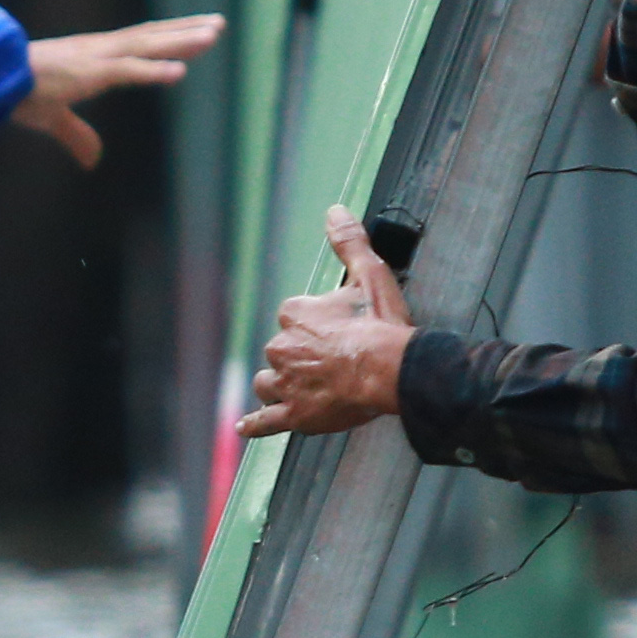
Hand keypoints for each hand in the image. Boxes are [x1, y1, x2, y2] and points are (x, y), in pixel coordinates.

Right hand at [9, 13, 218, 166]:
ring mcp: (94, 58)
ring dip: (182, 41)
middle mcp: (98, 49)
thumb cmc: (15, 92)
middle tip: (219, 23)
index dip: (168, 36)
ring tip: (214, 35)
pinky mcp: (87, 72)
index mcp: (92, 56)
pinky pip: (127, 71)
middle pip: (151, 35)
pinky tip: (179, 71)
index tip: (196, 30)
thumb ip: (76, 136)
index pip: (139, 41)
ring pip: (147, 45)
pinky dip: (154, 70)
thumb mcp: (53, 117)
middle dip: (186, 29)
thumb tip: (93, 161)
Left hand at [241, 208, 412, 440]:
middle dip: (300, 354)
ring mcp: (286, 383)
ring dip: (278, 383)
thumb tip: (334, 211)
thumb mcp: (368, 274)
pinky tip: (245, 426)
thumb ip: (349, 243)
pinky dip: (255, 423)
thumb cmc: (381, 325)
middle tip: (332, 361)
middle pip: (281, 349)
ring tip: (297, 387)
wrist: (391, 370)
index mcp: (295, 314)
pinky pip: (267, 420)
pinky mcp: (295, 414)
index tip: (337, 329)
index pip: (293, 315)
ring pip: (268, 382)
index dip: (316, 323)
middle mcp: (282, 347)